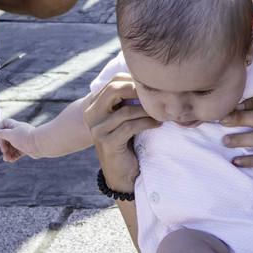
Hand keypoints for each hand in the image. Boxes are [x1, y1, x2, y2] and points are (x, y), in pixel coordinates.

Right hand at [0, 118, 37, 161]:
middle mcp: (19, 132)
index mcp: (16, 126)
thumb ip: (1, 133)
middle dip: (3, 145)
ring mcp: (23, 141)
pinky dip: (13, 156)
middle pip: (6, 138)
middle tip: (4, 151)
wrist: (41, 145)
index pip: (5, 124)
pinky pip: (17, 152)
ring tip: (7, 159)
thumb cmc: (25, 138)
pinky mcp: (27, 148)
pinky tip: (10, 160)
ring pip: (11, 146)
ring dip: (7, 153)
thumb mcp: (10, 135)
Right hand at [83, 76, 158, 193]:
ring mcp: (97, 128)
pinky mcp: (107, 142)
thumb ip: (129, 101)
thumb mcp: (126, 118)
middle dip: (138, 90)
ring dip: (147, 111)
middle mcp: (91, 114)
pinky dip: (147, 123)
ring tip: (161, 114)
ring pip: (126, 110)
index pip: (114, 81)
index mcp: (94, 105)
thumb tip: (150, 80)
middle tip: (157, 97)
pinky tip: (157, 124)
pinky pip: (129, 126)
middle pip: (114, 89)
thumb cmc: (129, 141)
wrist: (123, 173)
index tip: (154, 87)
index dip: (135, 80)